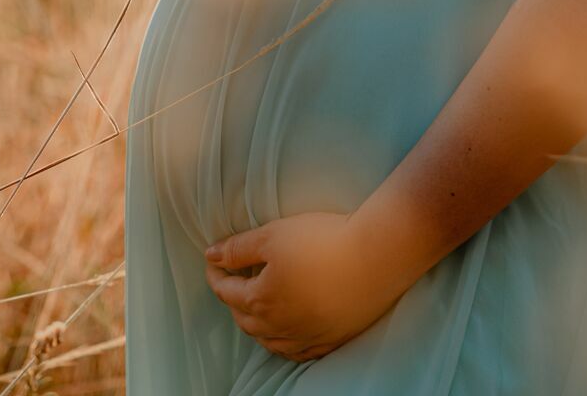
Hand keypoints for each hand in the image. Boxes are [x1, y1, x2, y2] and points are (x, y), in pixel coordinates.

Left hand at [204, 210, 403, 363]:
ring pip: (270, 340)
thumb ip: (238, 248)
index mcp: (261, 299)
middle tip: (233, 282)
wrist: (376, 256)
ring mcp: (307, 336)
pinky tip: (287, 333)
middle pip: (246, 319)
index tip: (213, 261)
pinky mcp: (332, 339)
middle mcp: (279, 326)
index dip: (217, 274)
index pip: (228, 291)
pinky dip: (285, 343)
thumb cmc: (322, 240)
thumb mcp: (274, 234)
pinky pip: (299, 351)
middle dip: (234, 301)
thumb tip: (210, 256)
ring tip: (255, 308)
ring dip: (256, 325)